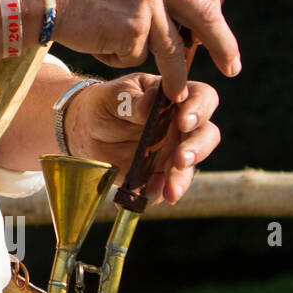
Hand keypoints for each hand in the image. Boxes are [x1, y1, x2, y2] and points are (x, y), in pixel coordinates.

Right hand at [49, 0, 238, 101]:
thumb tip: (181, 5)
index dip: (214, 13)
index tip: (218, 32)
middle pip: (206, 16)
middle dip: (224, 45)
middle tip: (233, 67)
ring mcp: (147, 5)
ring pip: (173, 49)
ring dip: (176, 76)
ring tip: (175, 94)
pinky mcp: (132, 29)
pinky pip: (134, 56)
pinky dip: (117, 57)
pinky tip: (97, 42)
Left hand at [63, 72, 220, 206]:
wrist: (87, 128)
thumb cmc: (106, 103)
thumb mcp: (115, 96)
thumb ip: (134, 100)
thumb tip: (153, 99)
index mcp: (175, 98)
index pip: (202, 97)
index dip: (200, 108)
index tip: (184, 121)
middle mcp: (181, 125)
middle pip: (206, 134)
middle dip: (197, 148)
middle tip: (180, 158)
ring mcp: (173, 151)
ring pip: (189, 166)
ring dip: (181, 179)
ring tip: (170, 191)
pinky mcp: (159, 173)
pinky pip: (164, 185)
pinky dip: (157, 193)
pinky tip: (148, 197)